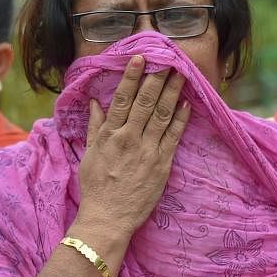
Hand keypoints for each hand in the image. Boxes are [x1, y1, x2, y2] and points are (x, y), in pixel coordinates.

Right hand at [74, 55, 190, 239]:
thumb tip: (94, 102)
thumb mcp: (89, 154)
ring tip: (182, 74)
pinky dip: (181, 119)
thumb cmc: (96, 187)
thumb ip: (95, 127)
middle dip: (158, 78)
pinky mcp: (162, 164)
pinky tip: (187, 103)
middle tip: (169, 59)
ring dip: (173, 92)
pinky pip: (174, 136)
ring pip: (162, 114)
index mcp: (109, 135)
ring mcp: (147, 151)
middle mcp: (129, 138)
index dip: (132, 77)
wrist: (108, 218)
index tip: (141, 58)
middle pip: (146, 102)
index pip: (121, 98)